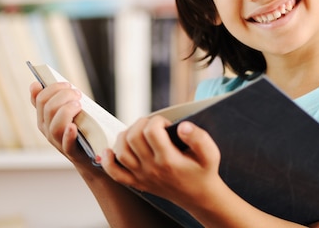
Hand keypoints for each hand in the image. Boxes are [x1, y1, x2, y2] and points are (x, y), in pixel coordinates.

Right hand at [29, 80, 87, 162]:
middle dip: (64, 95)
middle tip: (78, 94)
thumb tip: (34, 84)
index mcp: (43, 118)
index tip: (67, 84)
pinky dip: (69, 134)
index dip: (53, 88)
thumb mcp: (64, 112)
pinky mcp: (71, 152)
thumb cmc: (78, 127)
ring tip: (79, 105)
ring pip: (55, 124)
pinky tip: (73, 126)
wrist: (89, 154)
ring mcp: (57, 142)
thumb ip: (53, 99)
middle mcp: (46, 130)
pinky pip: (67, 143)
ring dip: (67, 111)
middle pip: (48, 108)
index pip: (40, 99)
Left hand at [100, 116, 222, 205]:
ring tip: (139, 132)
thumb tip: (182, 126)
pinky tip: (110, 151)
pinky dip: (108, 161)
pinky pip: (115, 173)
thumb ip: (199, 138)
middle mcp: (152, 168)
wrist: (199, 197)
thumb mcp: (210, 154)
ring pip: (121, 151)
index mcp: (169, 160)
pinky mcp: (137, 182)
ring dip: (125, 136)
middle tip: (153, 125)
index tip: (166, 124)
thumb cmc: (203, 172)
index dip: (157, 120)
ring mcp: (142, 176)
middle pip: (133, 137)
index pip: (152, 131)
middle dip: (141, 124)